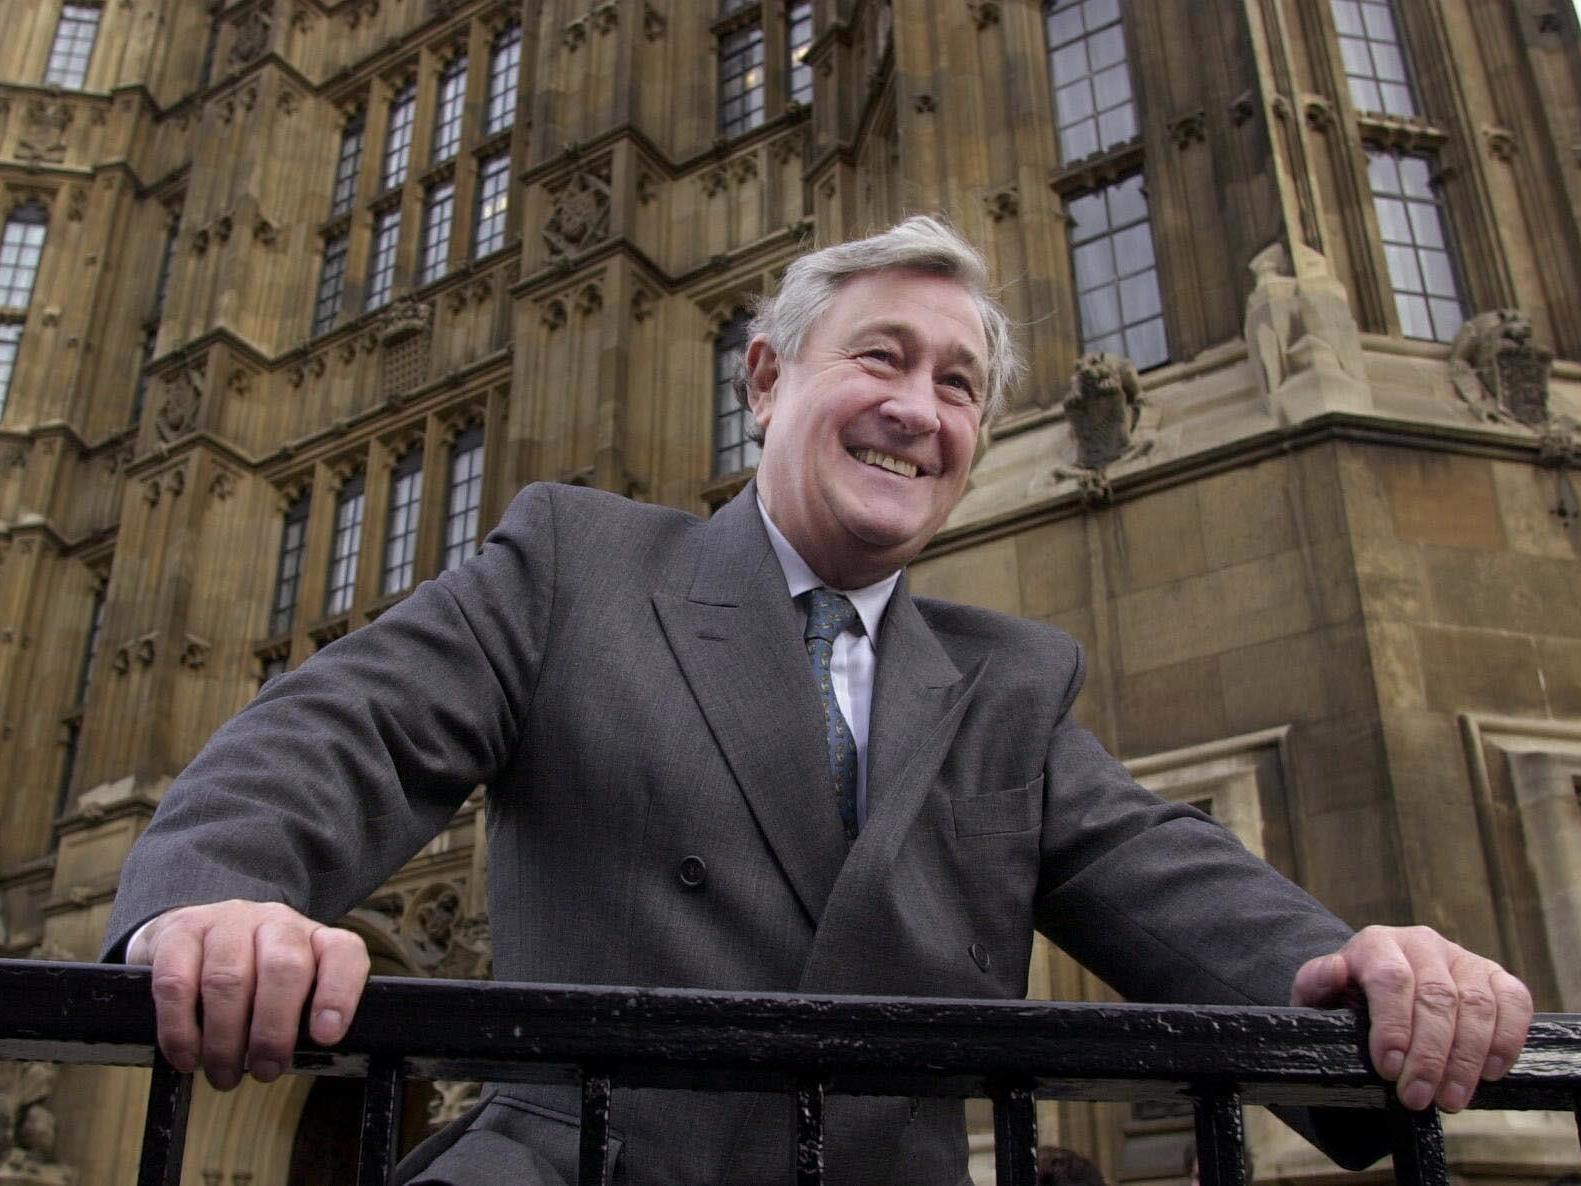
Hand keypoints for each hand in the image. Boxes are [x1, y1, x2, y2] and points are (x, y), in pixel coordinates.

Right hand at [128, 900, 369, 1090]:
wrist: (187, 934)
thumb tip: (308, 1055)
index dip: (339, 993)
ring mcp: (226, 922)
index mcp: (313, 938)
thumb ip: (301, 1015)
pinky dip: (180, 1030)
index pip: (342, 952)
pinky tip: (187, 1056)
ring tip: (224, 1075)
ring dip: (225, 1040)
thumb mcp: (287, 992)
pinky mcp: (178, 932)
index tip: (326, 1036)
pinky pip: (176, 983)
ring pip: (228, 979)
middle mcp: (274, 923)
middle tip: (265, 1071)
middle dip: (273, 1031)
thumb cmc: (249, 980)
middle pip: (283, 968)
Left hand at [1291, 925, 1531, 1111]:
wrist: (1377, 993)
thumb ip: (1316, 983)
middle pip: (1437, 997)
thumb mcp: (1318, 996)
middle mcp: (1423, 943)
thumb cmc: (1347, 1000)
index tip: (1389, 1069)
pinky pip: (1514, 1001)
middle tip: (1418, 1097)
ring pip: (1477, 1005)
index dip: (1394, 1026)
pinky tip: (1490, 1072)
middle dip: (1429, 1055)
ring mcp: (1463, 958)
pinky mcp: (1495, 976)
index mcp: (1377, 943)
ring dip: (1467, 1059)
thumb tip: (1336, 970)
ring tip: (1451, 1099)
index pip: (1392, 979)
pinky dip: (1507, 1038)